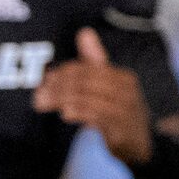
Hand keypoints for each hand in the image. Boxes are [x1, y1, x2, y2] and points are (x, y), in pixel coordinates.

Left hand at [35, 27, 152, 164]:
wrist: (139, 147)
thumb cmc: (119, 113)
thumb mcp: (108, 87)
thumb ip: (95, 61)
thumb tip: (85, 32)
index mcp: (122, 77)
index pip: (87, 69)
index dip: (63, 73)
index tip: (44, 81)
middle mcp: (126, 90)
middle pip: (85, 82)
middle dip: (58, 88)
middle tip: (38, 96)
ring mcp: (126, 109)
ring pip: (87, 98)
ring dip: (61, 101)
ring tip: (43, 104)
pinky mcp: (121, 128)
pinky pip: (96, 116)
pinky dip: (78, 112)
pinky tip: (65, 114)